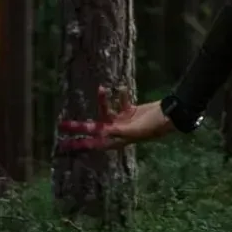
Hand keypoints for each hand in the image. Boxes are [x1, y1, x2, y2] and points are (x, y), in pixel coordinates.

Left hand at [57, 85, 176, 152]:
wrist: (170, 114)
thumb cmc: (153, 125)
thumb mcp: (133, 129)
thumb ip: (115, 130)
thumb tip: (98, 132)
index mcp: (117, 140)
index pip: (94, 143)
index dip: (79, 143)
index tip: (64, 144)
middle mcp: (117, 132)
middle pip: (93, 129)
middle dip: (79, 126)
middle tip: (61, 124)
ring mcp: (123, 121)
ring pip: (106, 112)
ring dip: (103, 101)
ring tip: (102, 88)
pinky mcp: (130, 111)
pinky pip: (120, 102)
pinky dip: (120, 95)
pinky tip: (121, 87)